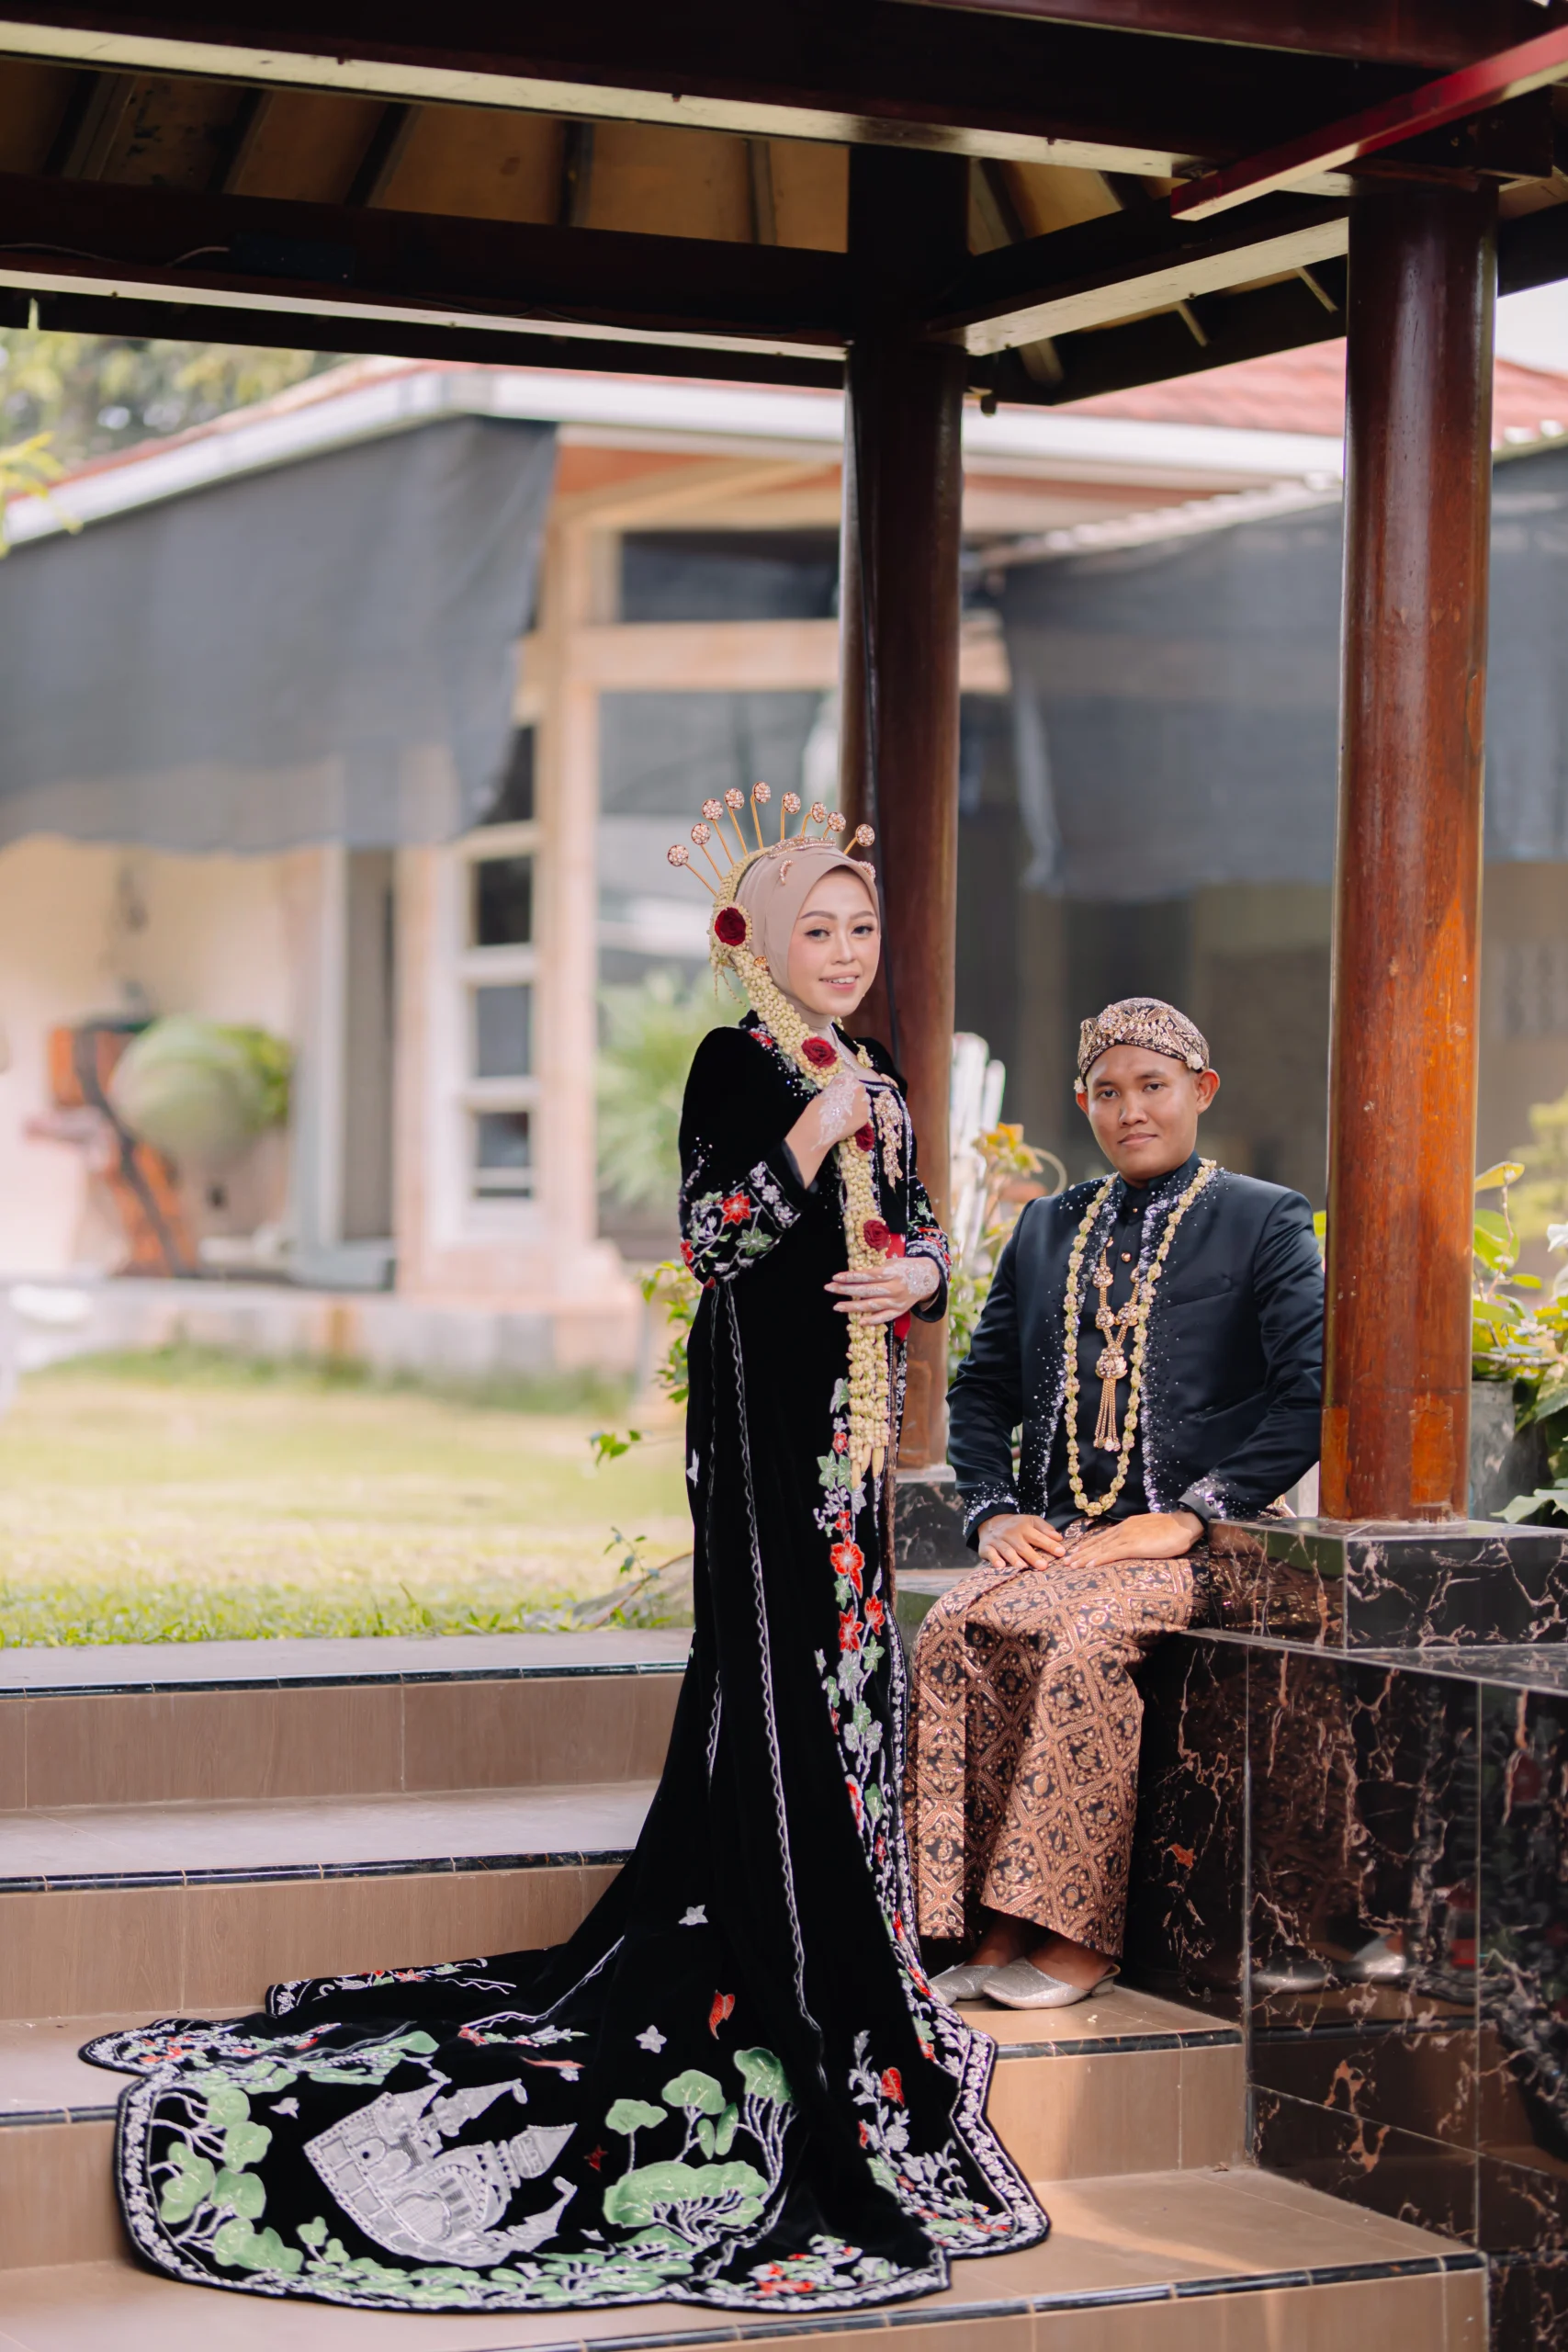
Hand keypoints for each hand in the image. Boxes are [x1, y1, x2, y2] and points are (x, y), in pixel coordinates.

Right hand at [785, 1072, 871, 1186]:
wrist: (814, 1134)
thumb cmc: (811, 1117)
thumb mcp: (820, 1100)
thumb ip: (832, 1094)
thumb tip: (840, 1092)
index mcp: (840, 1084)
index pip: (851, 1078)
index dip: (849, 1085)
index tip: (846, 1090)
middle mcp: (852, 1092)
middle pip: (860, 1089)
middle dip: (856, 1095)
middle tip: (848, 1104)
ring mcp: (859, 1106)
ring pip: (864, 1102)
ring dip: (859, 1106)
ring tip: (849, 1114)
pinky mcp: (862, 1120)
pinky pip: (865, 1115)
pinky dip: (860, 1117)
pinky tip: (851, 1122)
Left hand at [826, 1254, 939, 1323]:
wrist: (927, 1277)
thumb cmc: (905, 1267)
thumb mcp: (891, 1263)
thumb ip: (875, 1268)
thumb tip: (853, 1273)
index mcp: (891, 1272)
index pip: (866, 1276)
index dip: (850, 1276)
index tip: (835, 1277)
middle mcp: (894, 1287)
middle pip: (866, 1290)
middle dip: (846, 1290)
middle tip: (829, 1288)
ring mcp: (897, 1301)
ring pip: (872, 1305)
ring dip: (853, 1307)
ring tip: (837, 1306)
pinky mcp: (900, 1310)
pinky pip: (884, 1317)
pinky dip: (871, 1320)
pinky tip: (858, 1321)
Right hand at [976, 1513, 1065, 1569]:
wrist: (990, 1521)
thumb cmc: (1016, 1525)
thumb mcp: (1031, 1521)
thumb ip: (1045, 1529)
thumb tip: (1060, 1539)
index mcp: (1024, 1527)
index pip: (1038, 1537)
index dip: (1049, 1545)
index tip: (1061, 1552)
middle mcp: (1011, 1534)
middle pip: (1022, 1546)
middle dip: (1033, 1556)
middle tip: (1043, 1566)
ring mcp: (998, 1541)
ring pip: (1007, 1550)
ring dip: (1014, 1559)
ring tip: (1023, 1567)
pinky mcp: (986, 1548)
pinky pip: (990, 1553)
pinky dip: (995, 1560)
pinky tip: (1000, 1566)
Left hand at [1065, 1509, 1202, 1567]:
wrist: (1183, 1524)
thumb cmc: (1171, 1530)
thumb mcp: (1149, 1532)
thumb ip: (1138, 1537)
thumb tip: (1132, 1545)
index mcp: (1126, 1527)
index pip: (1102, 1538)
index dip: (1088, 1546)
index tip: (1076, 1552)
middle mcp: (1123, 1530)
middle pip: (1097, 1543)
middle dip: (1080, 1553)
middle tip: (1065, 1561)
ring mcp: (1127, 1537)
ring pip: (1100, 1549)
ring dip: (1084, 1558)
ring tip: (1072, 1565)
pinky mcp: (1134, 1545)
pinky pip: (1113, 1553)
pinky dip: (1100, 1559)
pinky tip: (1090, 1565)